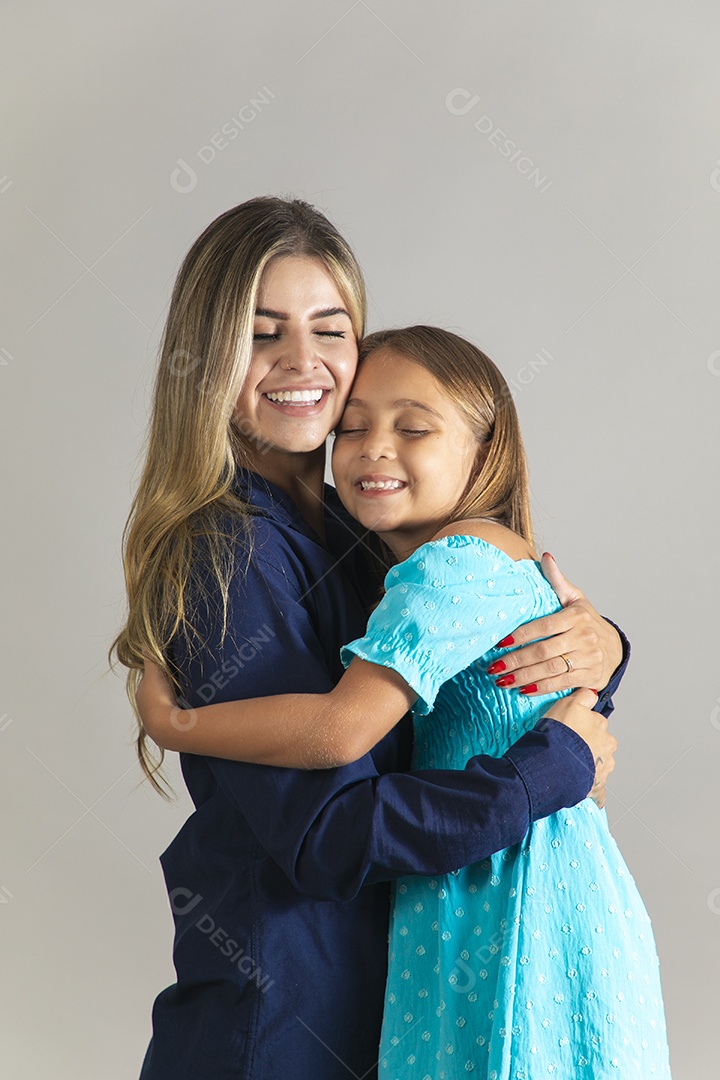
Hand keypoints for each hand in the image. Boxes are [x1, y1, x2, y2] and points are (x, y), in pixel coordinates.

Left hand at [136, 655, 194, 741]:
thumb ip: (150, 657)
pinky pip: (174, 715)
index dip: (157, 674)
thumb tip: (144, 644)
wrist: (166, 724)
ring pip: (165, 705)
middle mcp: (145, 707)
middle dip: (167, 688)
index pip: (148, 681)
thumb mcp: (153, 672)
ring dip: (174, 700)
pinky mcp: (166, 727)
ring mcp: (155, 719)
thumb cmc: (157, 698)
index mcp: (141, 693)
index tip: (169, 669)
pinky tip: (187, 708)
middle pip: (156, 694)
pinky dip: (179, 710)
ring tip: (187, 695)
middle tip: (180, 681)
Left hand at [487, 553, 622, 695]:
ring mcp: (589, 658)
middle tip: (493, 667)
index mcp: (577, 616)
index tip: (500, 642)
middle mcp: (584, 637)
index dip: (521, 635)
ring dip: (524, 677)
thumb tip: (546, 557)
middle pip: (544, 651)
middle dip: (516, 660)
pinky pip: (562, 683)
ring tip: (502, 680)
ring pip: (551, 669)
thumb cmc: (587, 620)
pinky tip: (522, 689)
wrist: (615, 648)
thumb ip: (557, 580)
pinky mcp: (590, 677)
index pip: (544, 626)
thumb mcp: (575, 598)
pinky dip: (541, 688)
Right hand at [542, 688, 617, 807]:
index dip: (583, 726)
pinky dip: (592, 790)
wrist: (552, 762)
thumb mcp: (569, 704)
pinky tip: (581, 787)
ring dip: (589, 766)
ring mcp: (602, 769)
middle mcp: (607, 749)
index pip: (597, 724)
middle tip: (570, 748)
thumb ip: (583, 697)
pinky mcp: (595, 788)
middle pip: (600, 745)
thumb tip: (592, 692)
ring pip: (598, 765)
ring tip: (570, 766)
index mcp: (603, 729)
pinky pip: (597, 790)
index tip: (572, 730)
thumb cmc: (559, 734)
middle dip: (589, 747)